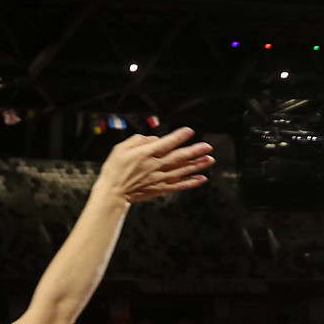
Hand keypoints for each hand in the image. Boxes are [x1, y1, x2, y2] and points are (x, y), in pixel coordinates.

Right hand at [94, 128, 213, 205]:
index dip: (178, 137)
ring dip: (197, 165)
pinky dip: (191, 182)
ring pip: (182, 171)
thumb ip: (138, 141)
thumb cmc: (115, 170)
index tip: (189, 131)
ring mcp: (159, 178)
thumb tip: (154, 139)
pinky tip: (202, 178)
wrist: (113, 192)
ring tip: (210, 159)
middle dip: (194, 151)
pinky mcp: (161, 188)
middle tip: (207, 146)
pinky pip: (179, 185)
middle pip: (178, 157)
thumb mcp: (121, 149)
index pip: (165, 144)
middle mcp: (155, 166)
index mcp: (145, 154)